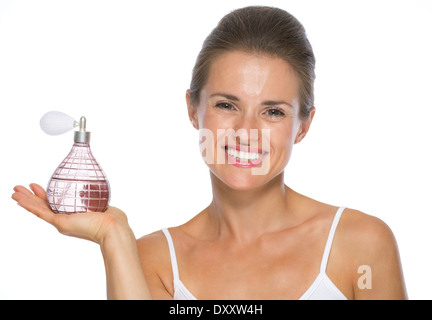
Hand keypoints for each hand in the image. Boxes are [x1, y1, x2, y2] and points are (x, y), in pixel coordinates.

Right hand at [12, 183, 129, 243]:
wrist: (113, 228)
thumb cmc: (112, 219)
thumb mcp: (102, 204)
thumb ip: (97, 198)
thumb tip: (98, 189)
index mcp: (75, 215)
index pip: (56, 203)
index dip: (45, 195)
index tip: (37, 187)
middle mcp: (66, 220)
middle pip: (44, 206)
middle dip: (31, 197)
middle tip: (19, 188)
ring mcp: (62, 222)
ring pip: (39, 209)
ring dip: (26, 200)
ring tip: (14, 192)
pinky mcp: (61, 222)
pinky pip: (41, 213)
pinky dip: (29, 206)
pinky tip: (20, 200)